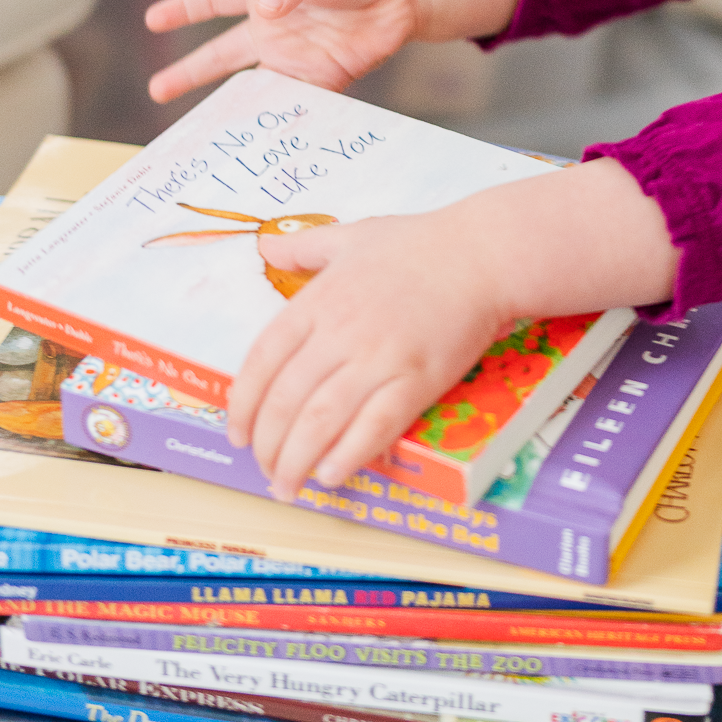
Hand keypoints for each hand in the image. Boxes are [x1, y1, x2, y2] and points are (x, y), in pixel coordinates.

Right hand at [144, 0, 519, 104]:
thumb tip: (263, 11)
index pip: (215, 0)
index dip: (184, 9)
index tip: (152, 21)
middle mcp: (275, 27)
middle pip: (222, 53)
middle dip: (190, 73)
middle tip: (157, 91)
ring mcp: (297, 55)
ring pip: (254, 87)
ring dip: (230, 107)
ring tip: (202, 130)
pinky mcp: (324, 79)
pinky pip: (294, 103)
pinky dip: (277, 121)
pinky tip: (259, 140)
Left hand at [229, 208, 508, 500]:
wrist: (483, 254)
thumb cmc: (420, 244)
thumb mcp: (352, 235)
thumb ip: (305, 247)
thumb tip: (266, 247)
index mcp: (318, 300)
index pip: (262, 362)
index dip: (243, 406)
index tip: (238, 433)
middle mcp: (340, 333)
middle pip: (286, 401)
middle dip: (267, 446)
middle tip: (265, 469)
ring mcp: (379, 358)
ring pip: (320, 422)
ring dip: (296, 462)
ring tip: (288, 486)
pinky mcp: (417, 380)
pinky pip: (373, 427)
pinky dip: (347, 456)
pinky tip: (330, 475)